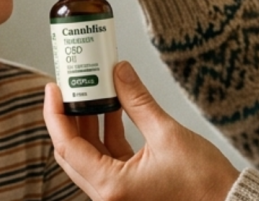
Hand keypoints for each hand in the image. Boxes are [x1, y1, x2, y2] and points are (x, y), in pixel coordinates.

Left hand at [44, 61, 239, 200]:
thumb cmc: (204, 183)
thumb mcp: (167, 133)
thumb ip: (137, 100)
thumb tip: (119, 71)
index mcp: (111, 188)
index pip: (66, 146)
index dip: (56, 114)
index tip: (54, 88)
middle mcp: (108, 197)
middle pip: (72, 152)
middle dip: (69, 117)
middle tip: (71, 86)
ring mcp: (118, 196)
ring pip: (89, 156)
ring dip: (89, 124)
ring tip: (95, 90)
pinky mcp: (130, 192)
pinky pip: (107, 161)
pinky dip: (107, 136)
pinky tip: (114, 108)